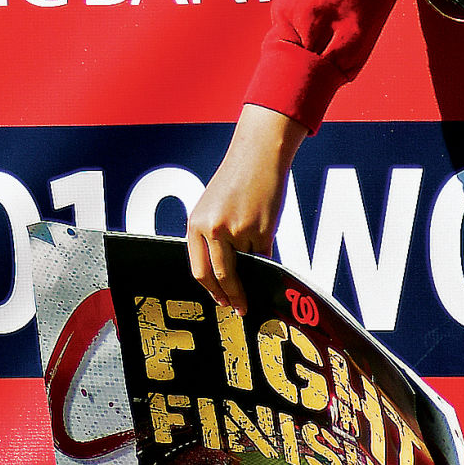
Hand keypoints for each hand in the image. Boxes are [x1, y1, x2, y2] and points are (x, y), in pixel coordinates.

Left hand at [186, 104, 305, 314]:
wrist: (257, 156)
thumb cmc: (236, 181)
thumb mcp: (212, 208)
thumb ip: (213, 237)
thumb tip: (224, 276)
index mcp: (195, 224)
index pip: (198, 270)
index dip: (211, 291)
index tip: (221, 302)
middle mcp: (212, 229)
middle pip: (219, 277)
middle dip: (230, 297)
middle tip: (239, 309)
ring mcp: (236, 231)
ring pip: (244, 268)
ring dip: (249, 284)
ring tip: (254, 294)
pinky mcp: (261, 232)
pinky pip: (264, 258)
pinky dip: (265, 265)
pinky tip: (268, 269)